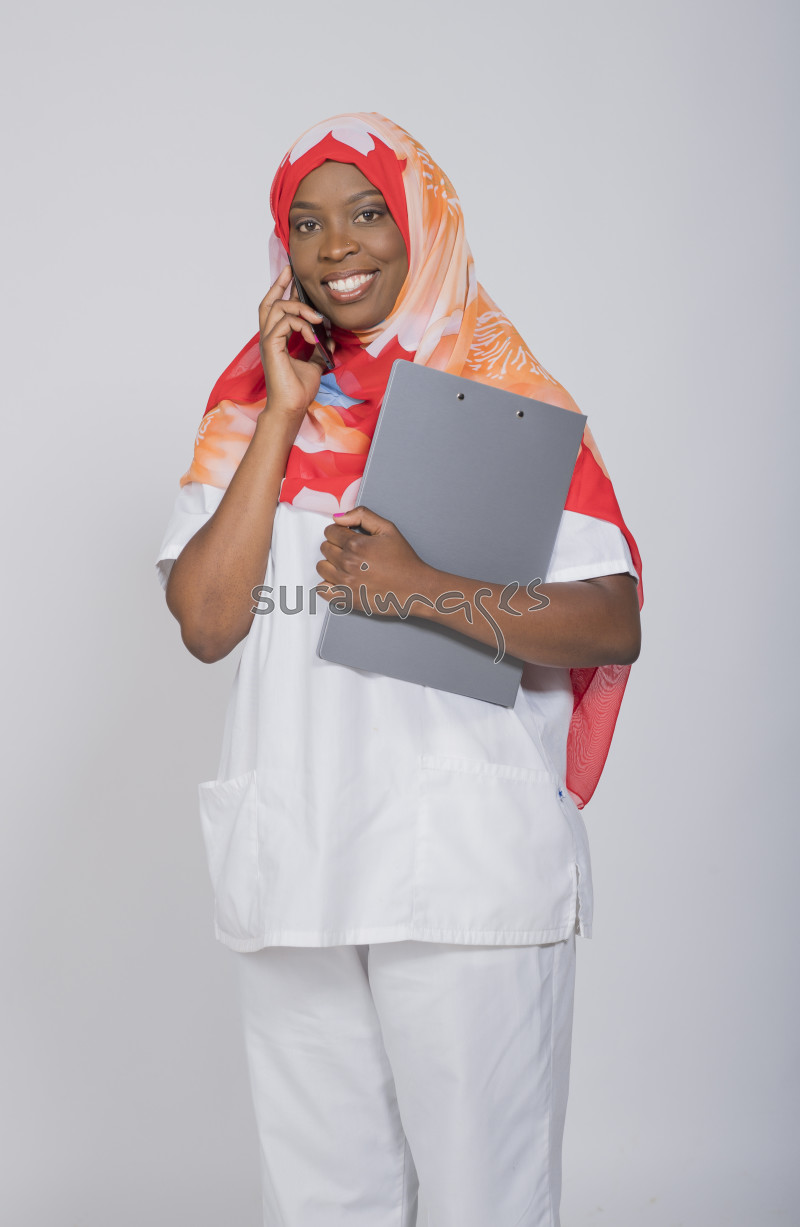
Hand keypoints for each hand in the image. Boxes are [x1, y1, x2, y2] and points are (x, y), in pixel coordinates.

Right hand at [258, 265, 328, 423]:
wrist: (292, 407)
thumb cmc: (299, 389)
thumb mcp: (314, 364)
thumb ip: (317, 348)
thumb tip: (328, 338)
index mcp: (278, 339)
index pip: (277, 309)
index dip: (282, 290)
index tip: (291, 275)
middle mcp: (269, 337)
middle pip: (268, 302)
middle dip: (280, 283)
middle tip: (291, 270)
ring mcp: (268, 341)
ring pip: (277, 307)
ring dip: (300, 308)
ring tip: (317, 319)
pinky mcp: (271, 347)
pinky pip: (284, 323)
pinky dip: (301, 325)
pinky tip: (313, 335)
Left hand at [316, 506, 435, 617]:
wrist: (415, 588)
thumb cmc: (404, 560)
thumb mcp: (388, 529)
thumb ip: (362, 516)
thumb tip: (338, 517)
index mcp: (356, 544)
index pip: (330, 531)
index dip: (340, 532)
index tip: (349, 536)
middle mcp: (347, 563)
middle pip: (325, 548)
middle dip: (336, 546)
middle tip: (353, 551)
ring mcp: (345, 582)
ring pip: (321, 567)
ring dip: (331, 564)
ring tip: (347, 565)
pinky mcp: (346, 598)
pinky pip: (322, 589)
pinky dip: (327, 584)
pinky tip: (340, 580)